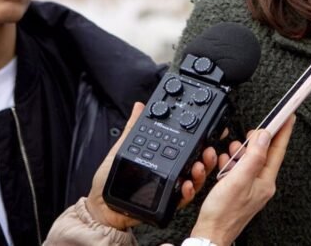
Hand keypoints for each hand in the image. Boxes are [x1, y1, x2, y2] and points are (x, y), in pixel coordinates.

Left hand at [84, 102, 218, 230]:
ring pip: (194, 180)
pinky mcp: (166, 203)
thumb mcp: (123, 148)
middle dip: (207, 156)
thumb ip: (133, 128)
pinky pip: (182, 199)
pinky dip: (188, 192)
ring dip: (201, 173)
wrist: (102, 205)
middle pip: (196, 163)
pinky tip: (186, 185)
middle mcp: (170, 172)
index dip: (199, 141)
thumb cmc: (109, 178)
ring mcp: (170, 187)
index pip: (185, 147)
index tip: (208, 132)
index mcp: (163, 157)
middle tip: (208, 151)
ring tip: (198, 167)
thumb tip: (139, 106)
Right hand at [188, 115, 294, 245]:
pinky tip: (226, 162)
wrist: (210, 234)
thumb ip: (253, 156)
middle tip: (253, 130)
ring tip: (235, 147)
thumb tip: (264, 136)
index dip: (283, 131)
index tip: (288, 116)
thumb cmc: (222, 212)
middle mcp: (261, 185)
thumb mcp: (238, 178)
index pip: (278, 150)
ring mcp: (252, 189)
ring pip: (251, 161)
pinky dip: (234, 162)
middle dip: (258, 140)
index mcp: (265, 181)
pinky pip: (241, 170)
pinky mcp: (241, 192)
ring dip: (243, 151)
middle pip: (265, 154)